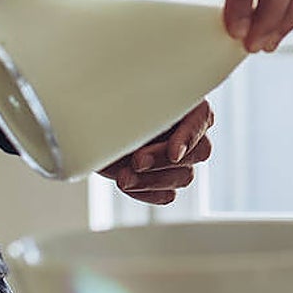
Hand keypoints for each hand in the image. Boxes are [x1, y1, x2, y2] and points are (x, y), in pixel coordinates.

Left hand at [97, 101, 213, 204]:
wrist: (90, 123)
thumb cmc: (108, 101)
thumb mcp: (122, 97)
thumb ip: (140, 103)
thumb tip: (148, 103)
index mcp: (185, 103)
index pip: (202, 118)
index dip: (190, 137)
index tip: (173, 153)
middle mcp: (188, 131)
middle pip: (199, 152)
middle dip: (163, 159)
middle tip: (136, 161)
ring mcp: (180, 159)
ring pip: (184, 177)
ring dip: (152, 180)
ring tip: (123, 177)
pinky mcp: (164, 180)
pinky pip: (166, 195)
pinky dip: (146, 192)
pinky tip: (127, 183)